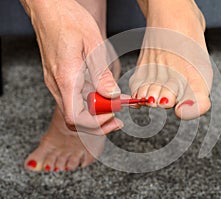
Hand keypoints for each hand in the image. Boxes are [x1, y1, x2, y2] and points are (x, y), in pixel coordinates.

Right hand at [21, 0, 121, 132]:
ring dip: (97, 113)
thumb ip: (102, 74)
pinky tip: (106, 94)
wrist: (48, 8)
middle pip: (76, 120)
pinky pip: (75, 99)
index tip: (114, 114)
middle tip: (118, 116)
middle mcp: (58, 85)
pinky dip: (91, 102)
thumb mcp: (92, 44)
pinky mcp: (61, 79)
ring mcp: (58, 83)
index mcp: (66, 78)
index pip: (77, 118)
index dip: (97, 123)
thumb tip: (113, 95)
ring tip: (116, 104)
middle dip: (99, 123)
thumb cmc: (68, 19)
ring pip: (76, 111)